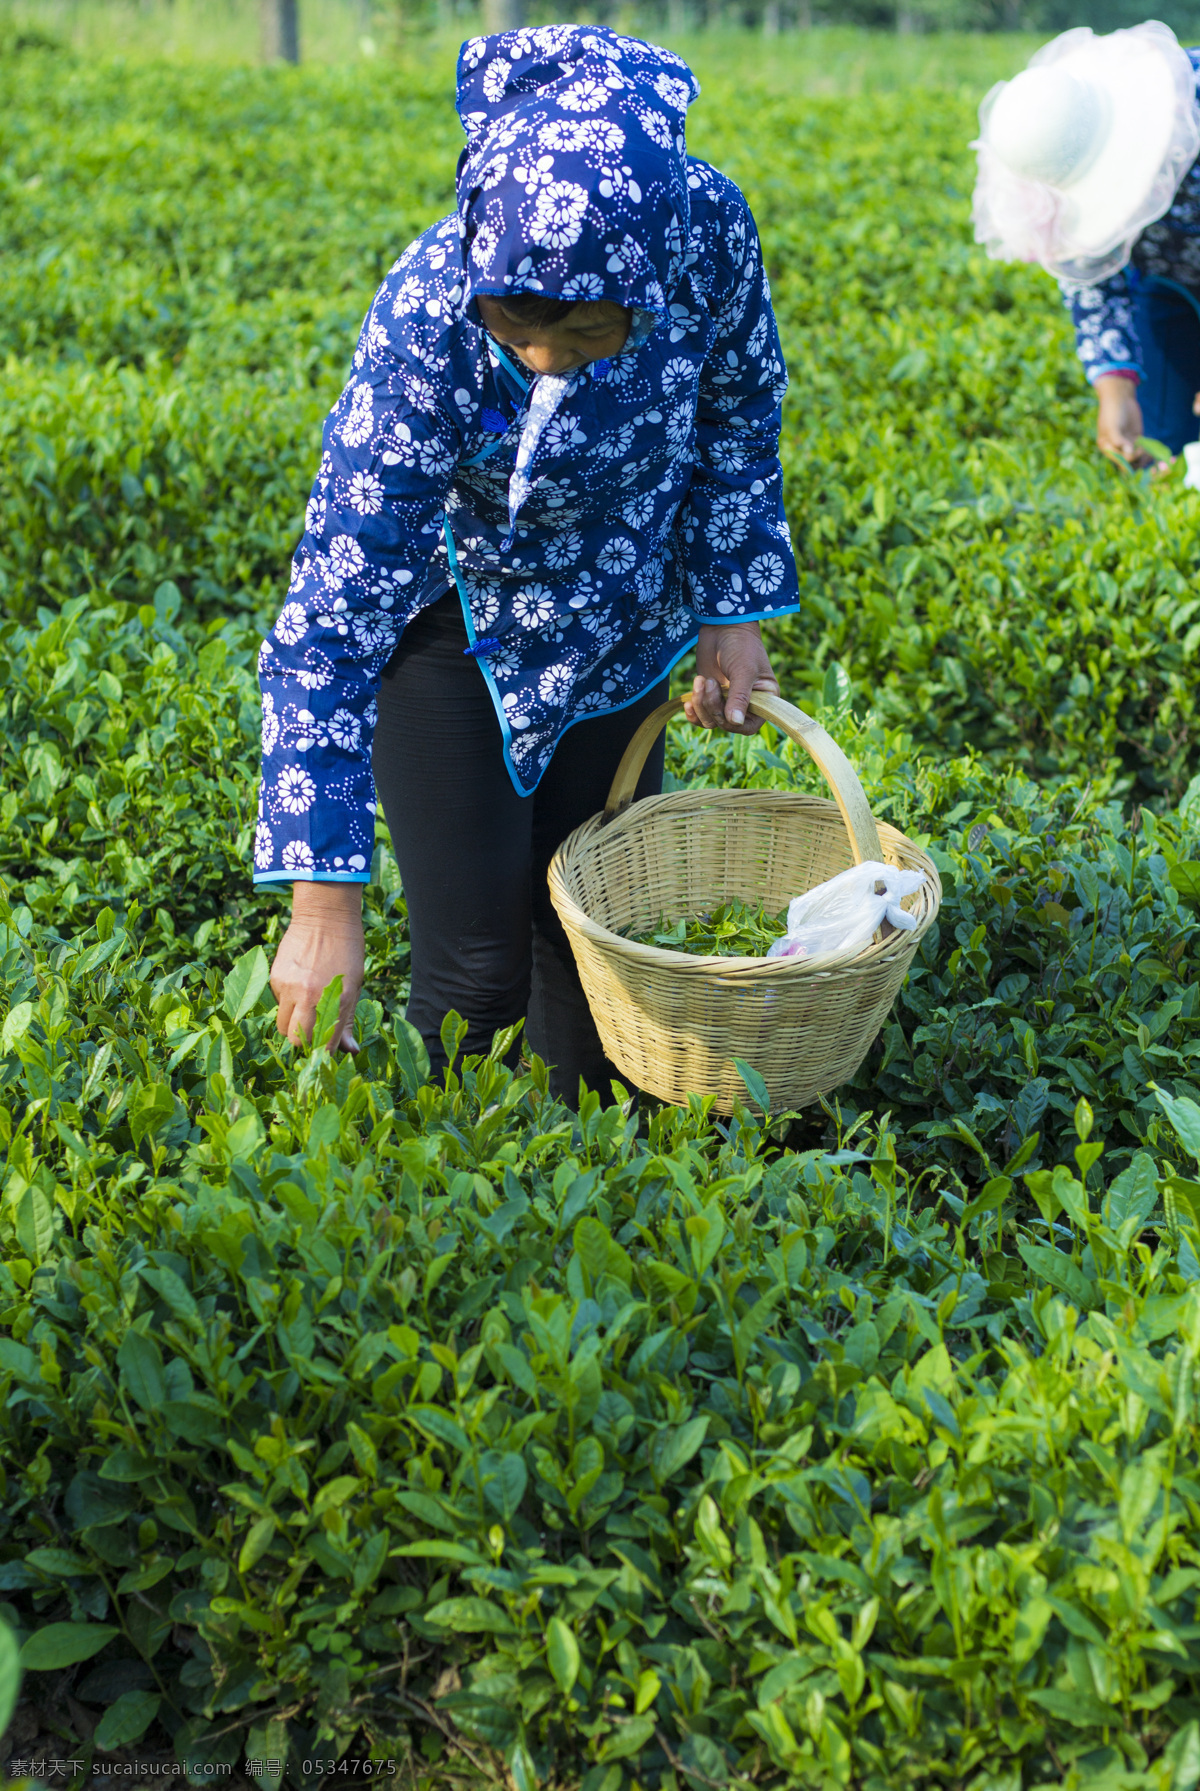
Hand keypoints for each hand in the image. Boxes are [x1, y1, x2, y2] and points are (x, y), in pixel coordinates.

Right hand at [269, 881, 363, 1049]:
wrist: (325, 916)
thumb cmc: (346, 950)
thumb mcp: (354, 986)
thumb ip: (347, 1020)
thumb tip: (351, 1051)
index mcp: (338, 999)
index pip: (325, 1043)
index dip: (324, 1054)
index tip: (325, 1055)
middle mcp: (311, 997)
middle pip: (296, 1039)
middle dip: (303, 1043)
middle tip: (311, 1035)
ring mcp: (290, 987)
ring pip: (282, 1025)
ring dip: (292, 1025)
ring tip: (304, 1009)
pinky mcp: (276, 978)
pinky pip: (277, 1003)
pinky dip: (287, 1003)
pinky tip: (298, 987)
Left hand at [684, 621, 779, 734]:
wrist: (722, 628)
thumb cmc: (741, 646)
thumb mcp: (744, 670)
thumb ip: (740, 697)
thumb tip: (736, 722)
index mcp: (764, 701)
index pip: (749, 726)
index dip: (735, 723)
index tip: (724, 709)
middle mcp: (746, 706)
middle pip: (726, 724)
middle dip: (713, 706)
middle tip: (709, 682)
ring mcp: (726, 702)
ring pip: (711, 721)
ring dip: (701, 704)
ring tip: (700, 680)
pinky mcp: (710, 697)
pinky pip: (701, 717)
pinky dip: (693, 712)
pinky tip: (688, 702)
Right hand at [1095, 374, 1151, 466]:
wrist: (1119, 398)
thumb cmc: (1112, 412)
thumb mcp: (1112, 426)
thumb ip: (1119, 441)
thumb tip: (1129, 453)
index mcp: (1107, 448)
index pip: (1119, 460)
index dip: (1129, 460)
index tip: (1138, 451)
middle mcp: (1116, 449)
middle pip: (1128, 462)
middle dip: (1138, 460)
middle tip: (1146, 451)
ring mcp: (1127, 444)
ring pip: (1137, 458)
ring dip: (1144, 457)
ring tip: (1151, 452)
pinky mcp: (1136, 439)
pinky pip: (1142, 450)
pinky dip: (1148, 451)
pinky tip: (1154, 450)